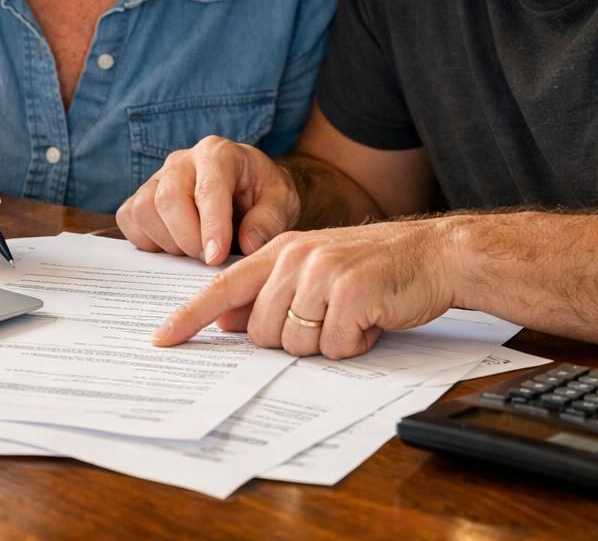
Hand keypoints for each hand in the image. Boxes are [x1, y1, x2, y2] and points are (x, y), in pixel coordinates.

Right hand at [117, 136, 300, 265]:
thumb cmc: (263, 195)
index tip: (215, 258)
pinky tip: (174, 245)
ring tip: (195, 251)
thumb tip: (247, 243)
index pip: (208, 189)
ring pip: (144, 210)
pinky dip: (147, 240)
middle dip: (188, 239)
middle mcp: (183, 160)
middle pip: (168, 199)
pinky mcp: (141, 195)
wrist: (247, 189)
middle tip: (210, 259)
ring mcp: (158, 176)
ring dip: (168, 242)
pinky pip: (129, 219)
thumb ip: (269, 220)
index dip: (210, 227)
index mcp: (218, 153)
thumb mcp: (282, 203)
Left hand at [151, 219, 457, 358]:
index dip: (191, 316)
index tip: (162, 339)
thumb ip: (271, 290)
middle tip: (329, 318)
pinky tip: (372, 318)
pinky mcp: (350, 292)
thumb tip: (230, 321)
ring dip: (328, 342)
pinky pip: (335, 346)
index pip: (223, 286)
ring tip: (353, 314)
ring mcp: (322, 273)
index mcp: (281, 249)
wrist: (434, 254)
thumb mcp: (316, 268)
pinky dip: (356, 343)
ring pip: (296, 344)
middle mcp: (295, 257)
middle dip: (295, 339)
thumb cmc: (376, 266)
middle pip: (261, 332)